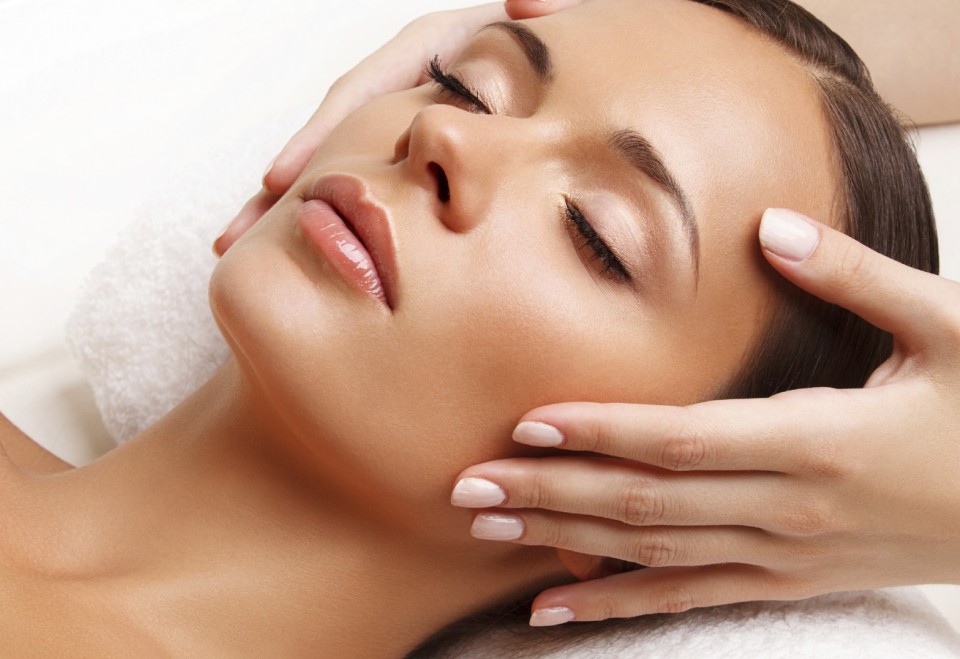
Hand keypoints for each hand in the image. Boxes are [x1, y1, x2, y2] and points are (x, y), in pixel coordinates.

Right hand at [212, 1, 585, 255]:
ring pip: (336, 166)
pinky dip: (325, 212)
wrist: (573, 67)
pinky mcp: (410, 154)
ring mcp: (404, 122)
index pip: (362, 93)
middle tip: (235, 236)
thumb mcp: (545, 32)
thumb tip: (521, 3)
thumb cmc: (563, 49)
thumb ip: (539, 14)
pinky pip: (359, 183)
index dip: (320, 137)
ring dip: (285, 208)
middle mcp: (407, 88)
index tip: (280, 181)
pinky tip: (296, 247)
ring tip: (240, 249)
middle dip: (281, 187)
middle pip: (330, 135)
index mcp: (434, 53)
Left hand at [451, 208, 959, 625]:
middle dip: (551, 493)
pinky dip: (616, 601)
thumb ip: (854, 277)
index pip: (683, 437)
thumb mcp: (947, 327)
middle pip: (646, 500)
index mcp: (817, 439)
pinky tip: (554, 608)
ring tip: (487, 531)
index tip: (528, 423)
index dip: (601, 431)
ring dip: (564, 542)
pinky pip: (688, 596)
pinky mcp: (790, 578)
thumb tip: (772, 228)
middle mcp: (788, 506)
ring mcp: (785, 553)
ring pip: (653, 552)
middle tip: (466, 486)